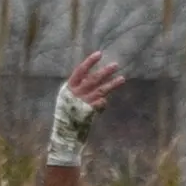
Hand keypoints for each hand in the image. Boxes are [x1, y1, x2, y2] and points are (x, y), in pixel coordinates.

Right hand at [46, 51, 125, 166]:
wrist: (64, 131)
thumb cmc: (68, 111)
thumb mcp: (68, 97)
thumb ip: (81, 87)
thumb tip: (96, 77)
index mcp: (69, 87)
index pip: (80, 71)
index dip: (89, 62)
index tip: (99, 54)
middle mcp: (76, 93)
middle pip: (93, 79)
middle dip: (105, 72)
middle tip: (116, 65)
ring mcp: (83, 102)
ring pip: (100, 91)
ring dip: (112, 84)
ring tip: (122, 79)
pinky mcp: (88, 112)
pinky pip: (101, 104)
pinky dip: (104, 102)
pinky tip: (106, 101)